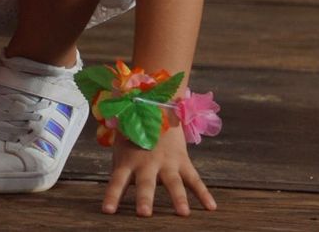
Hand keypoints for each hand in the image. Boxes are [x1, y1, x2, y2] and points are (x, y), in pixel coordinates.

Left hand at [101, 125, 217, 216]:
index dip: (112, 196)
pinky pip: (194, 179)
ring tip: (183, 213)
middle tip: (144, 213)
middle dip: (145, 198)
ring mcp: (166, 162)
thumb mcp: (121, 147)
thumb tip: (116, 190)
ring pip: (173, 182)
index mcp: (128, 161)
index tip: (108, 211)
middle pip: (146, 183)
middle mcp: (147, 163)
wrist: (155, 104)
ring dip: (178, 197)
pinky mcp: (182, 160)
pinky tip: (211, 207)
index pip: (117, 181)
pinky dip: (203, 193)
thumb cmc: (134, 131)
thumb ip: (120, 168)